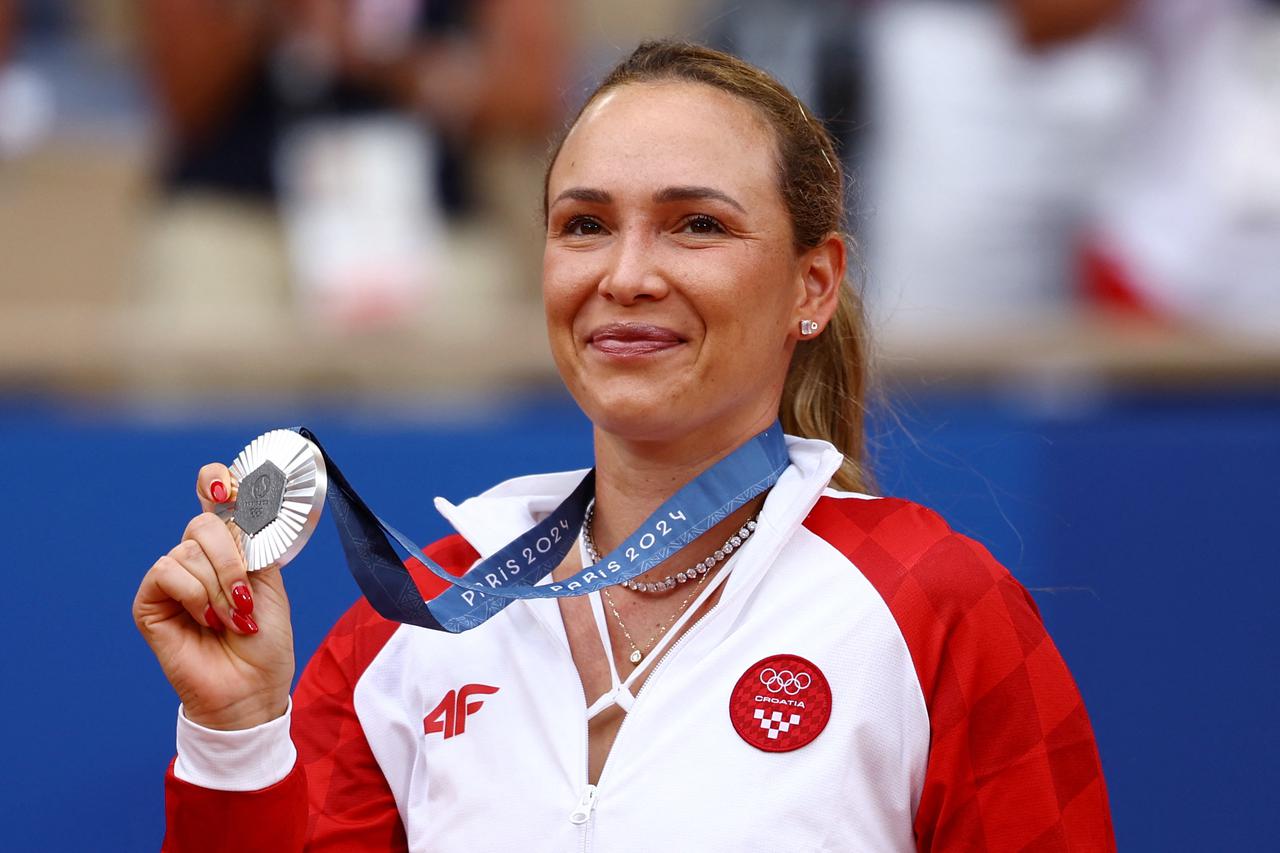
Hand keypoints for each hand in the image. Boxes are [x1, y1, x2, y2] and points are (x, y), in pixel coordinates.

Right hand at [133, 464, 294, 729]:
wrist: (251, 687)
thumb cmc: (265, 640)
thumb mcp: (270, 581)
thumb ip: (254, 541)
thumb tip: (244, 502)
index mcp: (231, 545)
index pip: (215, 493)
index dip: (219, 481)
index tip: (230, 491)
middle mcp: (199, 556)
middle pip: (205, 523)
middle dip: (233, 559)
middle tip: (246, 596)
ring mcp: (171, 577)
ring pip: (190, 551)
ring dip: (220, 588)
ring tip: (231, 619)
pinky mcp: (149, 600)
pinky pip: (168, 571)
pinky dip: (196, 596)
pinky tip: (206, 621)